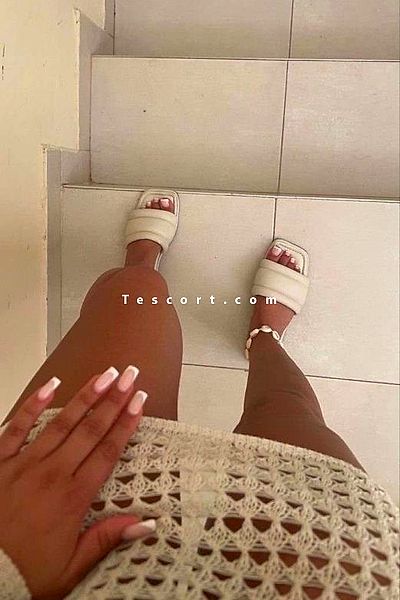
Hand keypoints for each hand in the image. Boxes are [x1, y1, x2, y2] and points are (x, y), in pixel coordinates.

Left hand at [0, 365, 150, 598]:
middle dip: (113, 400)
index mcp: (73, 498)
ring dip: (85, 397)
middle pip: (90, 430)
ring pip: (61, 423)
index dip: (126, 424)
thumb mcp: (72, 567)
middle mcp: (52, 474)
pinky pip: (17, 427)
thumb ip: (107, 539)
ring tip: (104, 374)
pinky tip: (51, 385)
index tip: (140, 401)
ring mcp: (24, 464)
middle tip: (130, 375)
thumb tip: (146, 524)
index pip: (108, 451)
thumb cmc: (26, 573)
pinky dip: (33, 405)